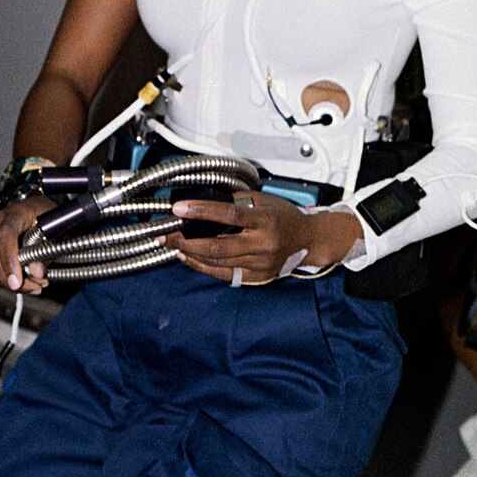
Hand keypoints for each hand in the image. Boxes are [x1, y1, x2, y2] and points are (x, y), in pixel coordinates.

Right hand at [0, 194, 55, 293]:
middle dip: (13, 280)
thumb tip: (37, 272)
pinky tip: (22, 283)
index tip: (16, 281)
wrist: (32, 207)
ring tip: (34, 285)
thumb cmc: (43, 214)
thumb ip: (46, 249)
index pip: (5, 236)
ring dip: (11, 283)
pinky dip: (4, 280)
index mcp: (15, 213)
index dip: (10, 260)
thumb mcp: (54, 227)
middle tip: (35, 287)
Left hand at [170, 191, 360, 285]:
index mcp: (266, 221)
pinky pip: (224, 274)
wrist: (309, 240)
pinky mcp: (257, 277)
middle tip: (167, 234)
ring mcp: (260, 265)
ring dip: (191, 254)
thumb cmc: (285, 217)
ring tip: (173, 245)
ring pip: (218, 263)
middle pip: (218, 246)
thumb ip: (237, 201)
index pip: (230, 215)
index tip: (180, 208)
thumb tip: (204, 198)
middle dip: (187, 240)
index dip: (202, 211)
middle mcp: (263, 245)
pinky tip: (189, 258)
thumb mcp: (264, 201)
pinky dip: (204, 267)